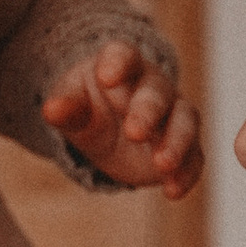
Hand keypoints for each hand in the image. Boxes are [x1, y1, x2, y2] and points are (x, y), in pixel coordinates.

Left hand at [43, 39, 203, 199]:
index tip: (106, 77)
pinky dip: (186, 174)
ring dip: (176, 142)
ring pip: (185, 122)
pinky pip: (194, 157)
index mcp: (122, 66)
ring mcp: (174, 115)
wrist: (109, 128)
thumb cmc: (89, 107)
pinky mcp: (185, 147)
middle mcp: (154, 86)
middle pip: (157, 94)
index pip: (123, 56)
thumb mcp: (72, 106)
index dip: (118, 64)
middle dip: (148, 112)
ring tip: (162, 165)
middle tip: (134, 133)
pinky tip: (173, 191)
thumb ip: (66, 107)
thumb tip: (51, 109)